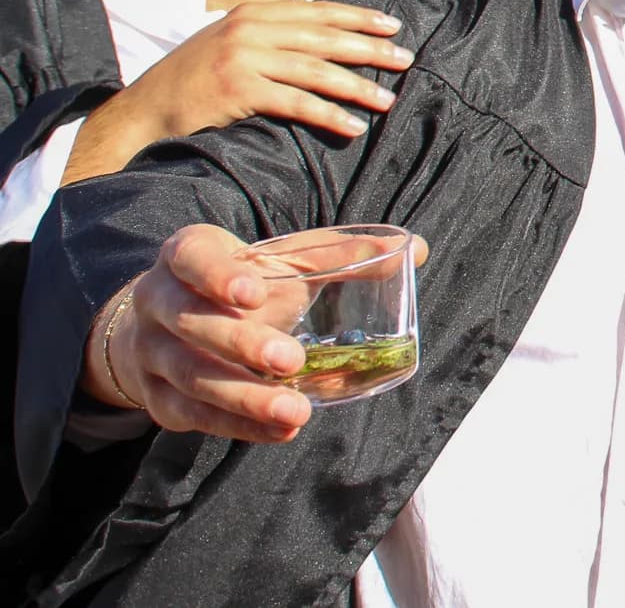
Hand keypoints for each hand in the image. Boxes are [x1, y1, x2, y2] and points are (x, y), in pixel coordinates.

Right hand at [74, 1, 412, 179]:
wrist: (143, 111)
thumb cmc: (193, 81)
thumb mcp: (231, 44)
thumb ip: (272, 36)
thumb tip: (324, 37)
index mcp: (252, 13)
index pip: (318, 12)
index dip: (358, 17)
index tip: (393, 26)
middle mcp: (249, 29)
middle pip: (324, 38)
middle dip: (370, 49)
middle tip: (406, 60)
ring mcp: (242, 58)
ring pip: (316, 70)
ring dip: (358, 86)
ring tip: (388, 99)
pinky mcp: (237, 90)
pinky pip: (296, 102)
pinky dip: (329, 114)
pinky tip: (353, 125)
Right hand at [88, 225, 429, 443]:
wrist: (169, 325)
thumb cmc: (243, 284)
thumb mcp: (284, 261)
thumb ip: (342, 256)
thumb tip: (416, 249)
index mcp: (187, 256)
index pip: (192, 258)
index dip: (218, 275)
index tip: (257, 292)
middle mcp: (159, 303)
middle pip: (193, 325)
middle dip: (242, 344)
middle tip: (292, 360)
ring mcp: (153, 355)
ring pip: (193, 379)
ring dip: (245, 399)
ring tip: (296, 411)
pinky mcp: (160, 400)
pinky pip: (196, 417)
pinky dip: (239, 427)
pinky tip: (281, 431)